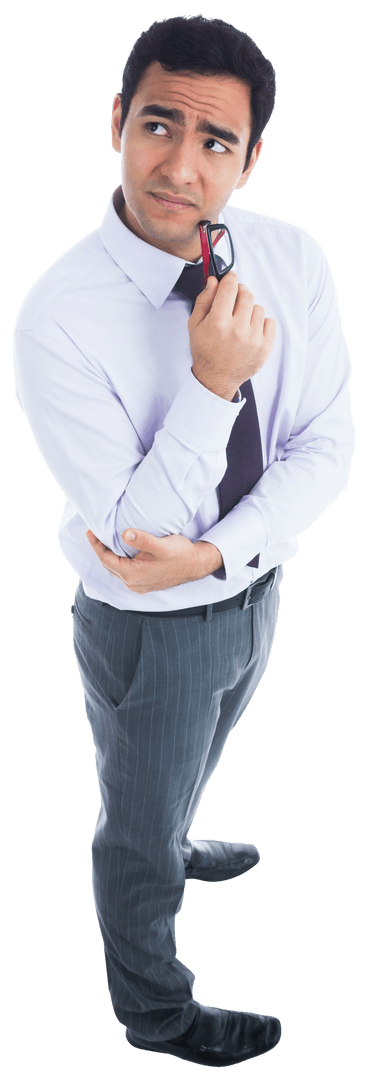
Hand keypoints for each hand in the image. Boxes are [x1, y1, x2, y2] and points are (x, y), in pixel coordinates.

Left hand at [85, 528, 222, 592]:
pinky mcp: (144, 583)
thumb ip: (142, 540)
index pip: (106, 559)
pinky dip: (118, 562)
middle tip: (94, 534)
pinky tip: (121, 552)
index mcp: (133, 574)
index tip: (90, 531)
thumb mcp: (161, 545)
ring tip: (105, 541)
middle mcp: (133, 583)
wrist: (196, 565)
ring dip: (109, 556)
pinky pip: (124, 572)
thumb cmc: (180, 554)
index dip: (96, 545)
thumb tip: (124, 534)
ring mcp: (138, 585)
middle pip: (108, 565)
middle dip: (100, 549)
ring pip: (116, 569)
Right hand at [188, 272, 275, 400]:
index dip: (230, 279)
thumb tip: (214, 280)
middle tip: (234, 302)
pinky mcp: (265, 347)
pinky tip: (250, 332)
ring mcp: (254, 339)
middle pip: (247, 294)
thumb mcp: (195, 325)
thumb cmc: (205, 351)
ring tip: (240, 323)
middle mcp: (237, 330)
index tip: (230, 280)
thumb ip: (204, 300)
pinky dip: (261, 324)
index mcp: (218, 323)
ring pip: (258, 308)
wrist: (217, 378)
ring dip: (249, 311)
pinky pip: (270, 321)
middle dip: (240, 293)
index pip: (230, 287)